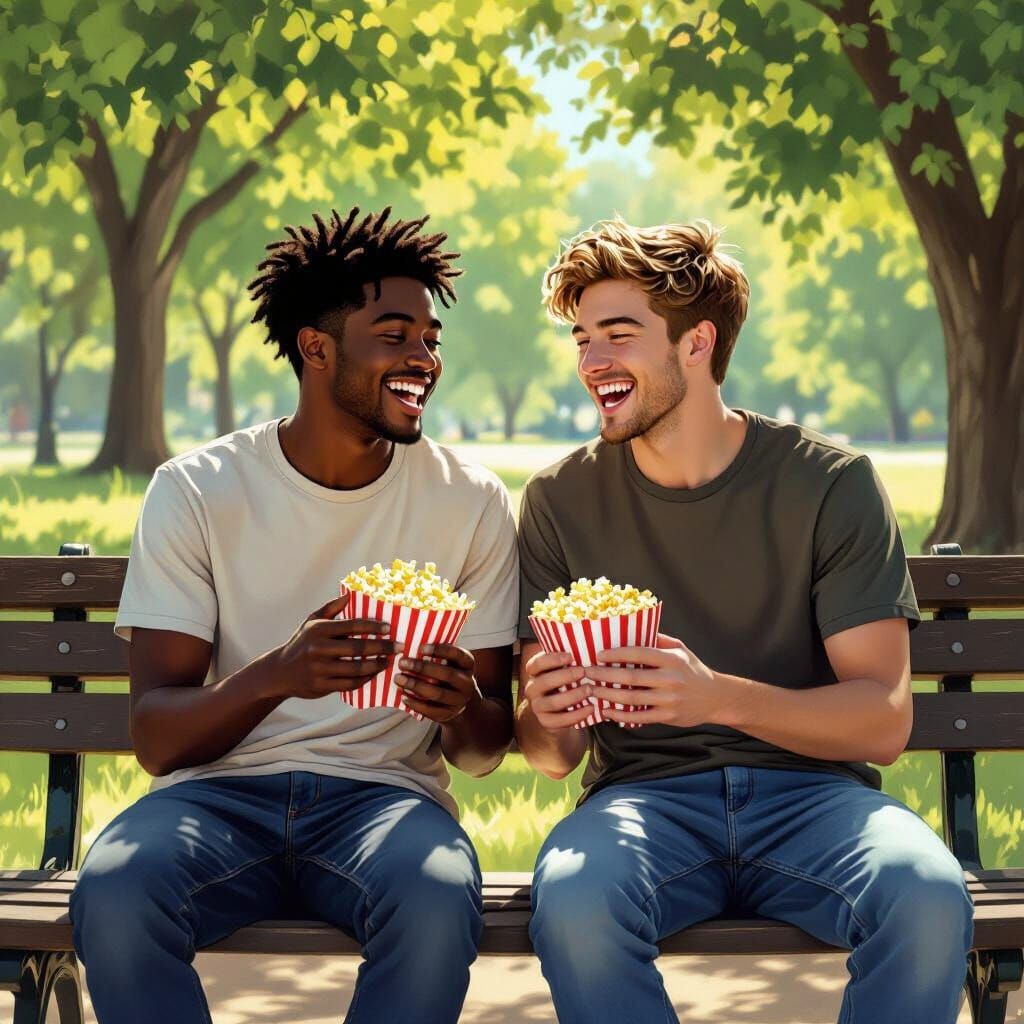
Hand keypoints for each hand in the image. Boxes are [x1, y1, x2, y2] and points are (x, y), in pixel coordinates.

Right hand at [270, 590, 402, 699]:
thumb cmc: (301, 643)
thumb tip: (349, 595)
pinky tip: (374, 673)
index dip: (373, 626)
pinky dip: (365, 679)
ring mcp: (319, 669)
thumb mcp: (310, 622)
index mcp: (319, 630)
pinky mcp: (321, 686)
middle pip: (358, 647)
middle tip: (399, 646)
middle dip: (383, 646)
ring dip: (377, 664)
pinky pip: (350, 683)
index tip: (389, 627)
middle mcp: (318, 649)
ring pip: (356, 668)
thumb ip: (330, 608)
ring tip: (388, 661)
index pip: (352, 625)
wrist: (279, 672)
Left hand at [395, 643, 479, 723]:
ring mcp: (459, 701)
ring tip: (398, 679)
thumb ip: (437, 655)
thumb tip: (410, 644)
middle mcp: (468, 683)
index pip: (457, 655)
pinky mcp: (448, 714)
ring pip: (438, 694)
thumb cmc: (448, 673)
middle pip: (447, 674)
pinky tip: (403, 696)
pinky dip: (415, 703)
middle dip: (423, 668)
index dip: (440, 650)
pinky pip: (431, 710)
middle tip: (402, 663)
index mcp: (468, 665)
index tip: (420, 647)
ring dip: (416, 685)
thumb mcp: (449, 662)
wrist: (458, 701)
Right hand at [520, 648, 595, 730]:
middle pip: (543, 682)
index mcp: (535, 673)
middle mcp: (532, 689)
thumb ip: (567, 660)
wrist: (556, 713)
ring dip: (572, 696)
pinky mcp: (546, 722)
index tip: (570, 656)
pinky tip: (590, 708)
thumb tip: (588, 641)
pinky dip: (576, 715)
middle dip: (564, 676)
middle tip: (583, 672)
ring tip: (589, 690)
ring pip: (552, 702)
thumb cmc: (563, 684)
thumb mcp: (562, 671)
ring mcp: (537, 707)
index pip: (535, 664)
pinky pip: (559, 720)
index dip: (551, 659)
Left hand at [587, 633, 719, 727]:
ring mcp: (669, 700)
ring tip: (592, 690)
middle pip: (631, 677)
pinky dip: (620, 715)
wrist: (716, 698)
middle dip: (605, 674)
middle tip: (587, 672)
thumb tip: (635, 626)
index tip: (599, 654)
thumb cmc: (694, 670)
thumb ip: (659, 639)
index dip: (617, 653)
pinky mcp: (668, 717)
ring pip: (632, 698)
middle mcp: (671, 679)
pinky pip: (639, 717)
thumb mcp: (681, 649)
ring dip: (608, 694)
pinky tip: (606, 711)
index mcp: (672, 660)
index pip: (639, 653)